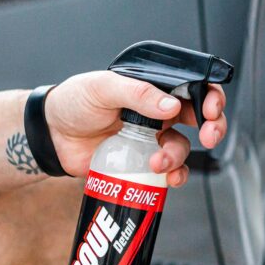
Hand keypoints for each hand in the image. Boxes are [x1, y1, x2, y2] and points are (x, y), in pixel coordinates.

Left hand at [43, 71, 227, 184]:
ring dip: (178, 156)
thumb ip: (137, 93)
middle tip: (208, 136)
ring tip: (158, 162)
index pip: (193, 86)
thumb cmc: (74, 102)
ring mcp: (152, 138)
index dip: (210, 96)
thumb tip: (171, 106)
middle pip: (201, 118)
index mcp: (153, 87)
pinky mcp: (142, 162)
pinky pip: (168, 171)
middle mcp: (158, 112)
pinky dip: (173, 176)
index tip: (211, 110)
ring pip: (183, 147)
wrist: (51, 136)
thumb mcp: (102, 88)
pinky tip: (165, 178)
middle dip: (213, 127)